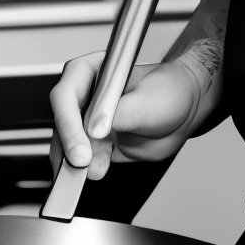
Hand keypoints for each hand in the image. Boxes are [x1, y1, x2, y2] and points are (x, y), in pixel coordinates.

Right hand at [50, 54, 205, 179]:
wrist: (183, 112)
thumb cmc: (169, 93)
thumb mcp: (150, 102)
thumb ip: (122, 114)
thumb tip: (96, 130)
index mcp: (92, 71)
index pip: (66, 93)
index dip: (71, 118)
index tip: (89, 137)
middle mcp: (83, 95)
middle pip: (61, 120)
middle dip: (69, 143)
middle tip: (83, 162)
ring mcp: (85, 120)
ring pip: (65, 142)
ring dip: (75, 161)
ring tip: (94, 170)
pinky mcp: (91, 142)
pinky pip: (76, 158)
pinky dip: (80, 169)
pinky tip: (92, 172)